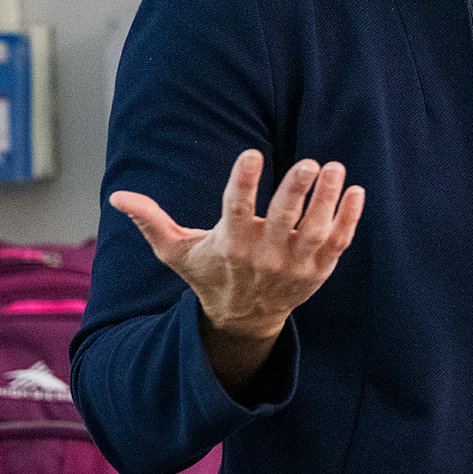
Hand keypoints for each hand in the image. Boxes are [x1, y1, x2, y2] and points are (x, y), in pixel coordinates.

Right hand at [109, 150, 365, 390]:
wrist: (244, 320)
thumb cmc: (210, 275)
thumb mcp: (176, 253)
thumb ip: (151, 222)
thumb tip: (117, 197)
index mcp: (230, 245)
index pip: (236, 210)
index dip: (244, 182)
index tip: (252, 153)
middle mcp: (265, 256)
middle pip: (283, 220)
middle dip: (296, 191)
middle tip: (310, 162)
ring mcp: (295, 264)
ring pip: (316, 230)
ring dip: (327, 199)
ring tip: (334, 168)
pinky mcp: (319, 270)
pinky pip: (338, 242)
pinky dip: (350, 218)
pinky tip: (356, 191)